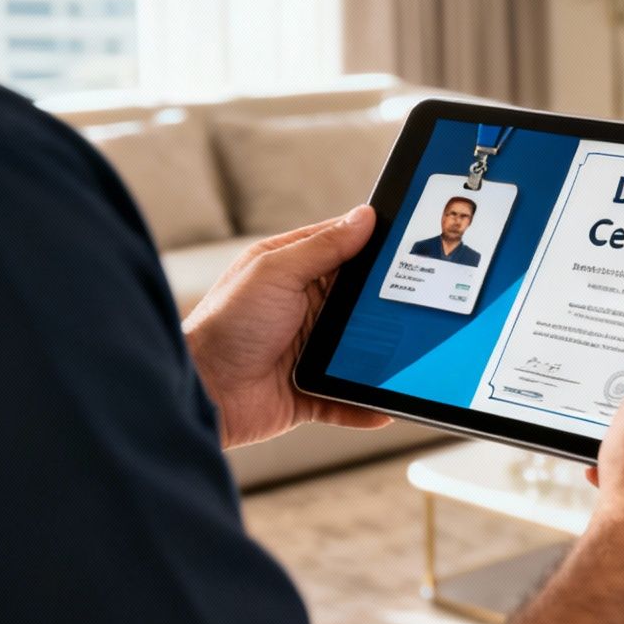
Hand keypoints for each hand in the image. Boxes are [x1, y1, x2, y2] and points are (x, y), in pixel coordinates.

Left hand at [183, 206, 393, 449]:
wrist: (202, 392)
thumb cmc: (225, 324)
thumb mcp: (275, 272)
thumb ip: (323, 247)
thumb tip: (363, 216)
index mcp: (292, 271)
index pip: (343, 249)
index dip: (375, 247)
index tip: (410, 246)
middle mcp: (303, 309)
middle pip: (359, 302)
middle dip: (385, 305)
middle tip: (421, 303)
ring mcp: (309, 351)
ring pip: (359, 350)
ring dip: (381, 357)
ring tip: (409, 356)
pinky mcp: (310, 391)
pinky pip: (348, 397)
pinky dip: (366, 405)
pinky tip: (385, 406)